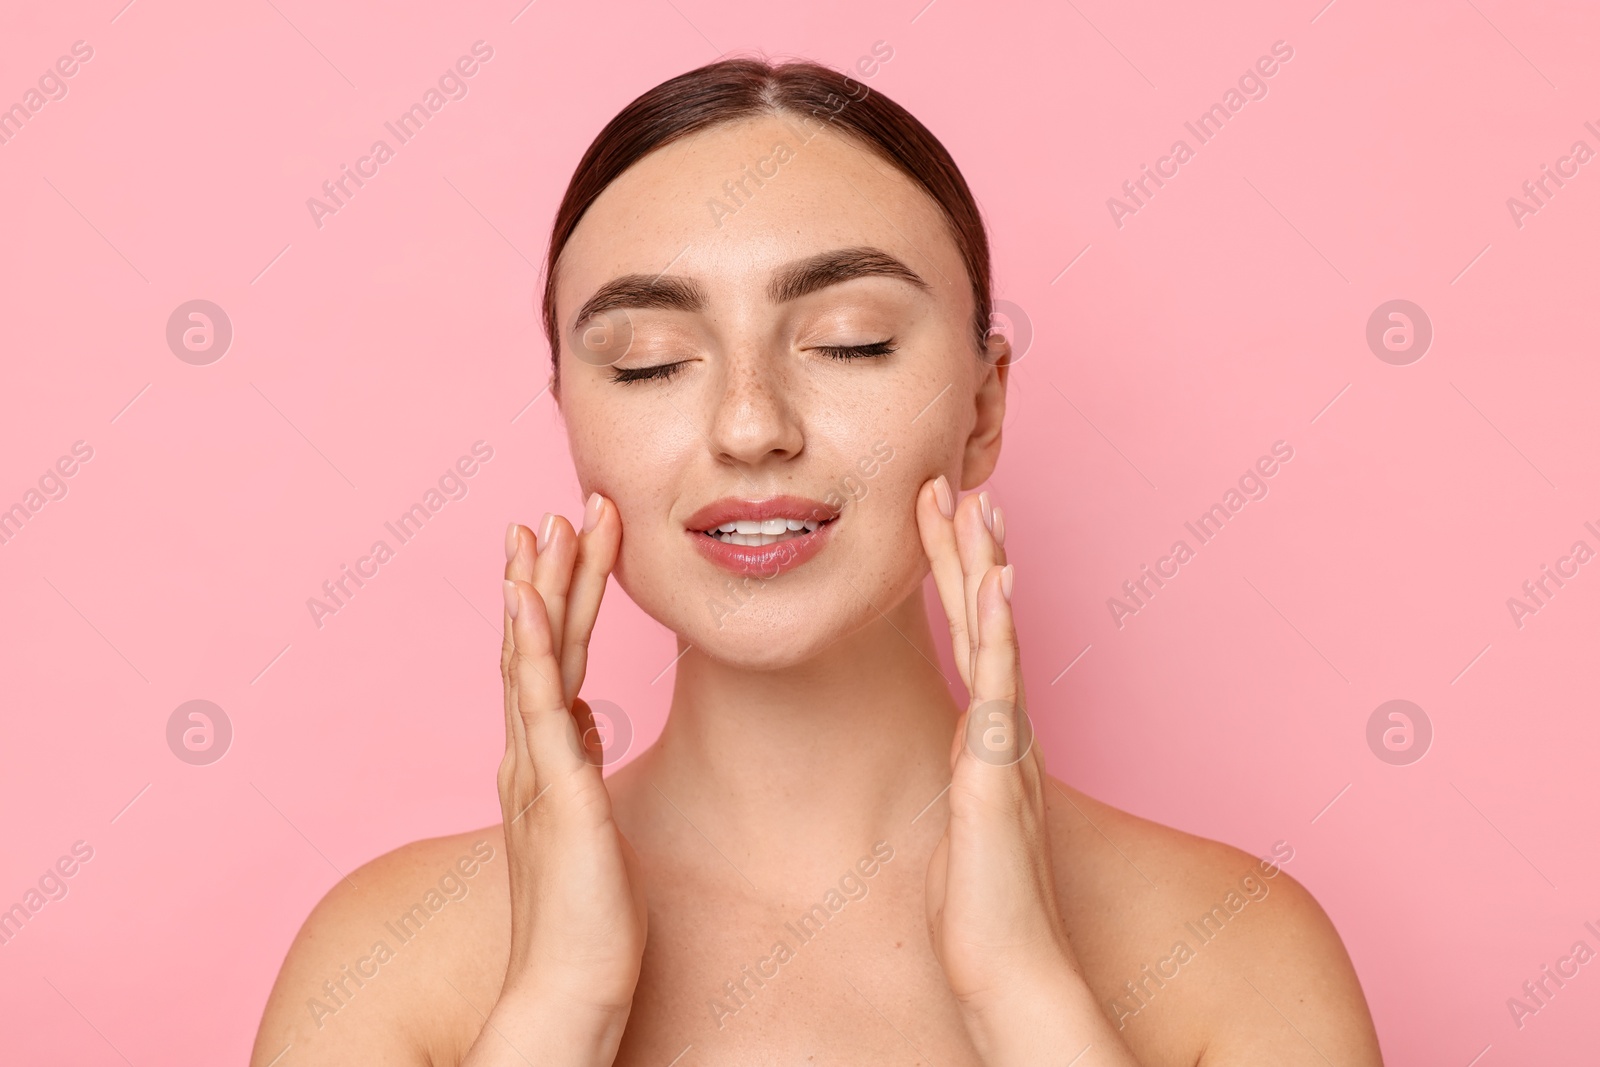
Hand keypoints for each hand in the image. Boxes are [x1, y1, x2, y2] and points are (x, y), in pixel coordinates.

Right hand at [463, 494, 646, 1066]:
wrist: (570, 987)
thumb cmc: (587, 915)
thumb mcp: (589, 820)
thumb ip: (576, 764)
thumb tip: (586, 718)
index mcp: (542, 760)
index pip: (549, 661)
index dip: (554, 600)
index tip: (562, 544)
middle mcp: (530, 755)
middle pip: (538, 645)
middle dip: (549, 574)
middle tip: (558, 509)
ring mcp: (537, 769)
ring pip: (535, 660)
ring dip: (540, 590)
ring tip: (546, 527)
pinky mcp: (557, 792)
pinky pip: (540, 707)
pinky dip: (532, 649)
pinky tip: (526, 602)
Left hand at [916, 477, 1079, 1055]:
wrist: (1007, 963)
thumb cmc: (981, 904)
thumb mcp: (961, 823)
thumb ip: (965, 781)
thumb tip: (959, 759)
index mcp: (988, 735)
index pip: (971, 637)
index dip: (957, 577)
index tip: (942, 521)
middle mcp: (1003, 727)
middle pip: (983, 618)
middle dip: (967, 547)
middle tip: (953, 481)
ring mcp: (1005, 741)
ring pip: (994, 634)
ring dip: (982, 564)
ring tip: (972, 500)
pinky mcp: (999, 766)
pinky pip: (999, 684)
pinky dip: (1000, 629)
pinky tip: (996, 581)